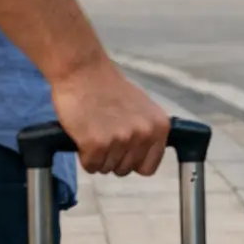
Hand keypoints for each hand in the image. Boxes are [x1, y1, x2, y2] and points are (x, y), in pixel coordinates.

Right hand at [50, 56, 170, 176]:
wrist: (84, 72)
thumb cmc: (110, 89)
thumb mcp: (142, 110)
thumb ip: (147, 132)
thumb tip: (145, 156)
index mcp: (159, 127)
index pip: (149, 167)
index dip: (133, 162)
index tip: (124, 153)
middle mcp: (144, 134)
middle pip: (126, 170)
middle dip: (113, 158)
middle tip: (104, 136)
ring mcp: (121, 139)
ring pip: (107, 169)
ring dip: (98, 157)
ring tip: (94, 132)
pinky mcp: (97, 144)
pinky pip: (90, 166)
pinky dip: (84, 156)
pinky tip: (84, 136)